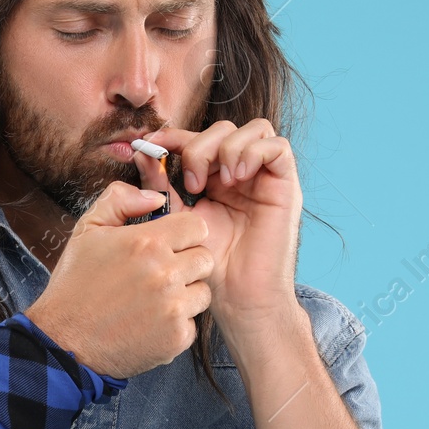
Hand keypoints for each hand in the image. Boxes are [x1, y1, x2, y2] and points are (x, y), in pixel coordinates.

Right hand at [24, 181, 214, 379]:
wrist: (63, 341)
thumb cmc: (74, 286)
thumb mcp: (87, 231)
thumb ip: (120, 201)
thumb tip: (156, 197)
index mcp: (147, 243)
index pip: (197, 226)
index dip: (184, 234)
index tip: (170, 244)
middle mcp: (165, 273)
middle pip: (205, 259)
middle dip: (186, 264)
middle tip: (158, 275)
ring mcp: (173, 308)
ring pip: (203, 292)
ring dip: (184, 295)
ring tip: (152, 301)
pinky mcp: (176, 338)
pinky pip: (192, 324)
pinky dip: (175, 325)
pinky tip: (148, 324)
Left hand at [132, 119, 305, 339]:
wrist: (238, 298)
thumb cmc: (210, 267)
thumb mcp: (176, 219)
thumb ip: (161, 186)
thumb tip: (142, 151)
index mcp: (214, 180)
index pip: (197, 139)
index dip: (175, 136)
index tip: (151, 144)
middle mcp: (241, 175)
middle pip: (224, 129)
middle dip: (201, 146)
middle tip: (191, 183)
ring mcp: (265, 179)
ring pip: (254, 129)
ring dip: (228, 147)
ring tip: (218, 182)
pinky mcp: (286, 186)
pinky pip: (278, 147)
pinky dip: (253, 153)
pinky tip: (236, 178)